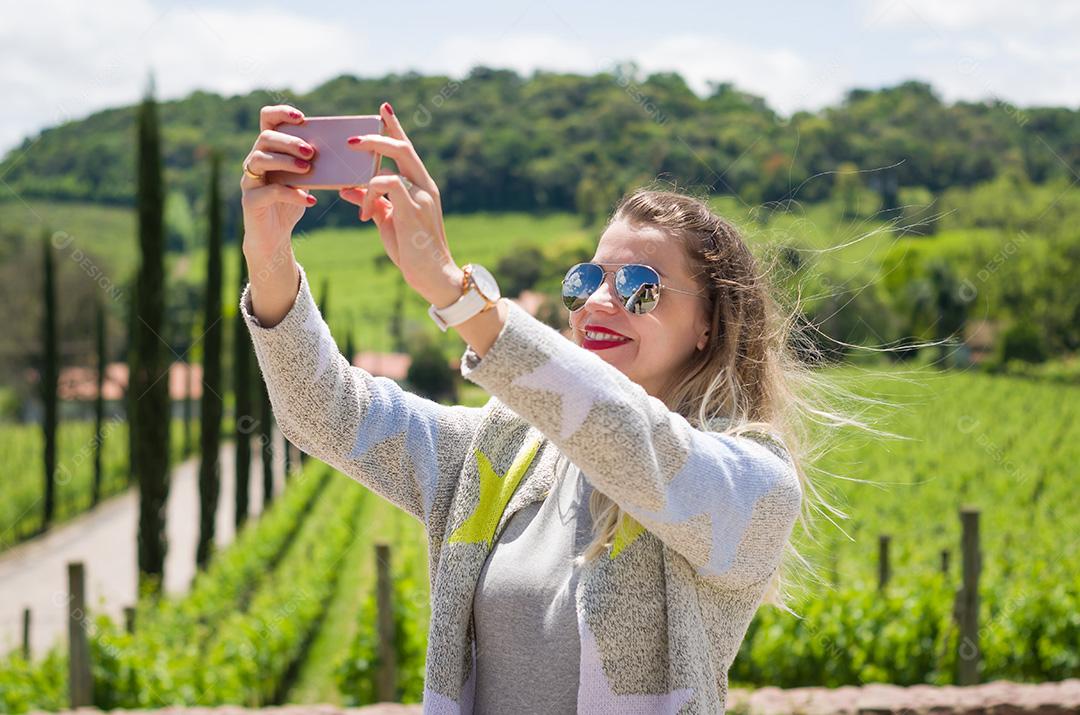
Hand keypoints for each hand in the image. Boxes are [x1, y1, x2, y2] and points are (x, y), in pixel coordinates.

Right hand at [239, 104, 317, 257]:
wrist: (274, 236)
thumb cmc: (291, 202)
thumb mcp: (306, 180)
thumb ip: (316, 164)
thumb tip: (344, 151)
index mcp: (268, 150)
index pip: (267, 120)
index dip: (281, 112)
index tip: (302, 117)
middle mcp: (254, 161)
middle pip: (265, 138)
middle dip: (289, 141)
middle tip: (311, 151)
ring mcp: (250, 180)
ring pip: (260, 159)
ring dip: (286, 161)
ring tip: (307, 169)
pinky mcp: (251, 201)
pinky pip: (269, 192)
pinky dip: (292, 194)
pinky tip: (310, 200)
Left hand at [338, 102, 462, 307]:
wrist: (434, 277)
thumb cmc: (413, 251)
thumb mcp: (387, 223)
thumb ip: (372, 203)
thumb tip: (347, 189)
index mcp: (421, 186)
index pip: (407, 149)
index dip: (395, 127)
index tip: (383, 108)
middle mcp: (425, 186)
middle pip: (403, 147)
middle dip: (378, 135)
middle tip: (352, 138)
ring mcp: (422, 196)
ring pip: (394, 162)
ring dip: (367, 164)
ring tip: (347, 177)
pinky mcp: (414, 209)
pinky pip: (388, 185)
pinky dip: (369, 193)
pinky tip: (361, 212)